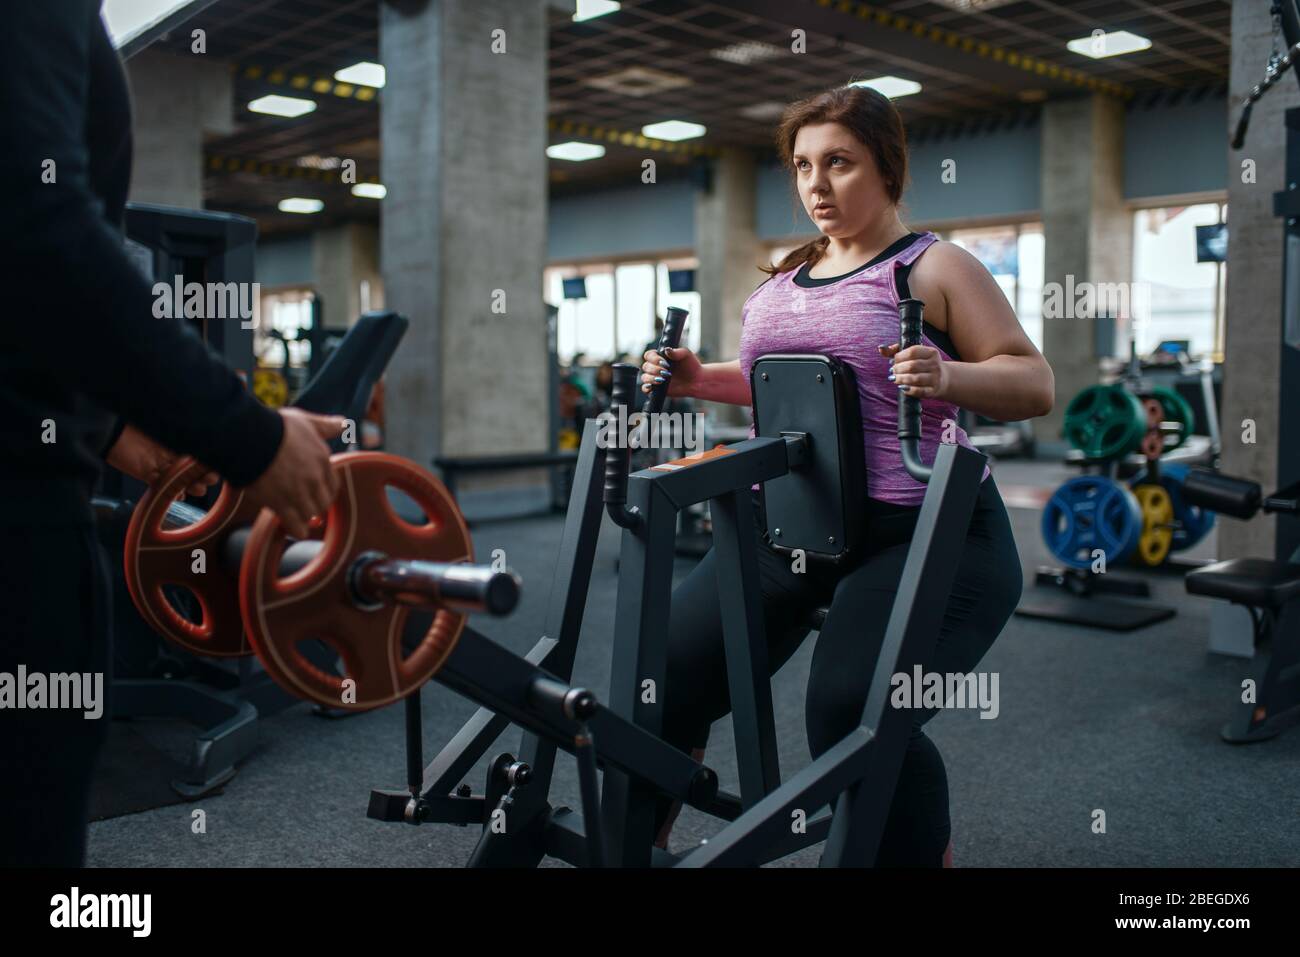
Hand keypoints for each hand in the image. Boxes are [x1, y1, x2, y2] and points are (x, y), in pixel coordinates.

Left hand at [106, 424, 217, 497]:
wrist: (110, 428)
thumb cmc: (139, 421)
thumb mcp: (165, 424)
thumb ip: (182, 430)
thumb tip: (206, 429)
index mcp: (179, 441)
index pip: (200, 455)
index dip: (210, 462)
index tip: (218, 466)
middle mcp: (172, 454)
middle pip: (193, 470)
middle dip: (203, 476)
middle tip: (209, 478)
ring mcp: (161, 465)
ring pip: (180, 480)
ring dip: (190, 486)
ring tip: (197, 489)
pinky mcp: (147, 474)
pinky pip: (162, 486)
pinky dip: (171, 492)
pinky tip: (179, 496)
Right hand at [243, 408, 346, 538]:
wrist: (249, 437)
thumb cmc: (275, 426)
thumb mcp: (306, 422)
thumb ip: (326, 426)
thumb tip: (345, 424)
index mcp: (322, 459)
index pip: (332, 484)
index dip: (325, 489)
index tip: (317, 492)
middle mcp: (314, 478)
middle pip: (323, 501)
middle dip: (316, 504)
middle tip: (307, 506)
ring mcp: (298, 492)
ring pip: (310, 513)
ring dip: (306, 516)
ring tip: (299, 517)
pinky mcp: (280, 504)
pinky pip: (295, 524)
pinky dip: (297, 529)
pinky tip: (296, 530)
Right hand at [640, 346, 701, 397]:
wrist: (697, 380)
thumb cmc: (692, 366)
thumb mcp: (686, 354)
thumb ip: (676, 352)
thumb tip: (666, 350)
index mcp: (660, 357)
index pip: (649, 355)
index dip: (654, 359)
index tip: (664, 362)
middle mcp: (656, 367)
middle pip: (646, 366)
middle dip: (655, 369)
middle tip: (666, 372)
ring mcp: (655, 378)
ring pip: (644, 377)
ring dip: (651, 378)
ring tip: (663, 379)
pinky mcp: (657, 389)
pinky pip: (645, 389)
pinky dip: (647, 387)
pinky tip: (654, 386)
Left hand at [880, 342, 948, 399]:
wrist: (943, 379)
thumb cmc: (922, 364)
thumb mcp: (913, 355)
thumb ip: (895, 351)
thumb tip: (881, 348)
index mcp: (931, 352)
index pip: (913, 352)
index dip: (899, 357)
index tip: (893, 361)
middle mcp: (935, 364)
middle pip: (912, 366)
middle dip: (898, 369)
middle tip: (892, 372)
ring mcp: (936, 378)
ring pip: (915, 379)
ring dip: (901, 379)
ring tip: (895, 379)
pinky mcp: (933, 390)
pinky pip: (919, 391)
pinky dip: (909, 390)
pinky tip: (902, 388)